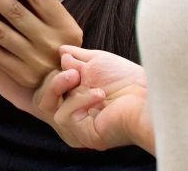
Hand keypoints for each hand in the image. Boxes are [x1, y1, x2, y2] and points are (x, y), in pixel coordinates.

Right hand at [27, 46, 153, 152]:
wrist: (147, 96)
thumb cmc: (127, 79)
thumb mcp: (95, 61)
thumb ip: (75, 57)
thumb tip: (60, 52)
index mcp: (77, 98)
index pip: (46, 88)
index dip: (50, 74)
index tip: (65, 61)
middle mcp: (75, 114)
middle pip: (40, 98)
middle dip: (53, 79)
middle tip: (75, 72)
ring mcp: (79, 127)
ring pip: (46, 106)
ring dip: (62, 86)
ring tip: (83, 79)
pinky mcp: (84, 136)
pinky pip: (63, 116)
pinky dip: (78, 101)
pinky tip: (98, 96)